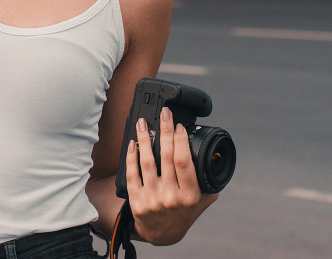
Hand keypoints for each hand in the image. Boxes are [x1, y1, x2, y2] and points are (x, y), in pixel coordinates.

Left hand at [126, 107, 218, 245]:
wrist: (161, 235)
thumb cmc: (182, 213)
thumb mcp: (201, 202)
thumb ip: (208, 182)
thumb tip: (216, 158)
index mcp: (190, 196)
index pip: (184, 162)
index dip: (180, 141)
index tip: (179, 125)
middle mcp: (171, 198)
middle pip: (166, 157)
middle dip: (165, 131)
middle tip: (164, 113)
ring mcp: (152, 199)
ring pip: (147, 162)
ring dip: (144, 138)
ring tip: (142, 122)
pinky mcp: (136, 201)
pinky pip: (131, 173)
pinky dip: (131, 156)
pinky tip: (133, 142)